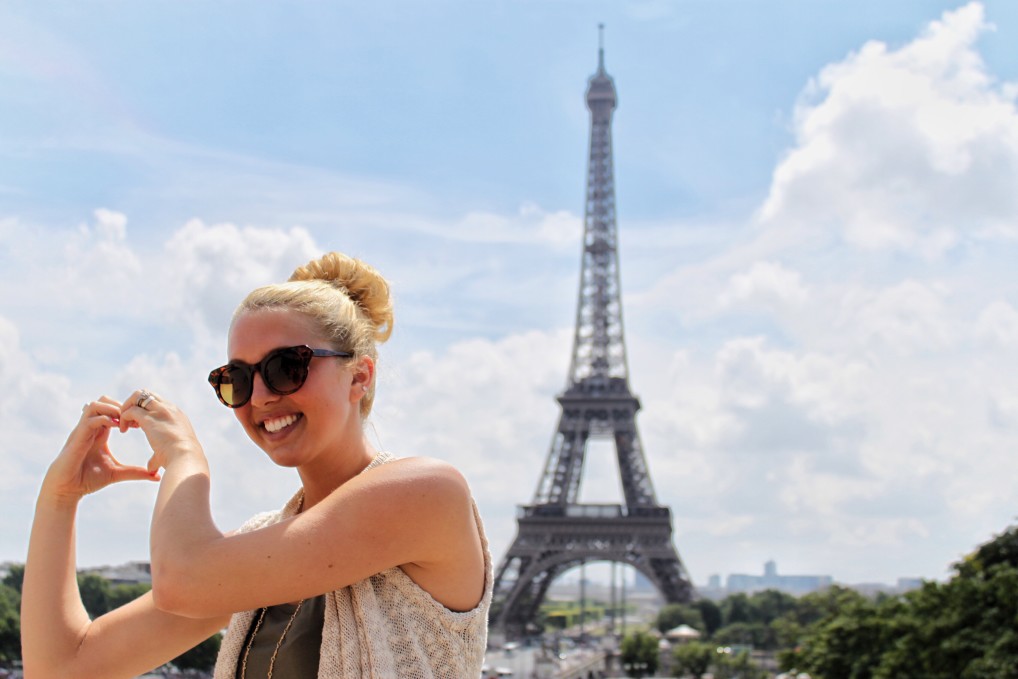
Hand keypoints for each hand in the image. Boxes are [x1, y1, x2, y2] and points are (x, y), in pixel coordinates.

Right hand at [44, 397, 158, 501]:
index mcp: (101, 433)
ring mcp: (82, 430)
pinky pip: (89, 419)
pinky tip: (116, 428)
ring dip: (112, 408)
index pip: (113, 410)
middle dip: (121, 406)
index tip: (141, 423)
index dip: (129, 412)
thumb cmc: (88, 480)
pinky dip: (104, 419)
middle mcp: (91, 428)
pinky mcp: (76, 437)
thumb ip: (136, 472)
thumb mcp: (117, 474)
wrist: (66, 490)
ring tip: (124, 421)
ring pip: (96, 404)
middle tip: (134, 419)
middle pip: (104, 401)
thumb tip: (157, 476)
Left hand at [118, 390, 204, 472]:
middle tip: (129, 420)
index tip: (138, 425)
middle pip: (146, 393)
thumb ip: (158, 457)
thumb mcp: (171, 452)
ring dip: (127, 407)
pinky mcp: (149, 419)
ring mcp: (159, 411)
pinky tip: (123, 430)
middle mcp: (169, 408)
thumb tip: (151, 467)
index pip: (156, 401)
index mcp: (176, 414)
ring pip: (137, 395)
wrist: (186, 458)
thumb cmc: (180, 459)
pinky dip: (123, 418)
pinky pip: (130, 411)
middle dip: (134, 404)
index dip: (144, 410)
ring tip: (124, 423)